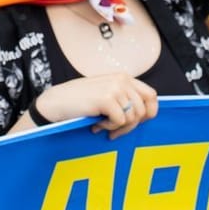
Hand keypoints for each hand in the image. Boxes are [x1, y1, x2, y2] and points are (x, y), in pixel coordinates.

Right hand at [32, 73, 159, 139]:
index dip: (148, 112)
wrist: (56, 102)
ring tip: (102, 125)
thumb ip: (125, 99)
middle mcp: (122, 80)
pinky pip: (120, 121)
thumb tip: (145, 116)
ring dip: (118, 128)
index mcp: (124, 77)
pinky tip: (96, 124)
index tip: (135, 123)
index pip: (151, 95)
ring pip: (133, 118)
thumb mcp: (107, 94)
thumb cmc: (80, 101)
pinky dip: (109, 127)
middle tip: (115, 131)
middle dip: (131, 126)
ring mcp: (115, 88)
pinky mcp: (107, 99)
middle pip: (143, 110)